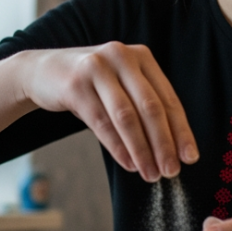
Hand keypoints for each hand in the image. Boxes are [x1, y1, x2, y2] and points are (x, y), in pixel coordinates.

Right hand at [21, 43, 196, 180]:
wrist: (42, 71)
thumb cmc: (91, 84)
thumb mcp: (120, 83)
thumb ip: (144, 105)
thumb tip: (172, 148)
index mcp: (141, 56)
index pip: (168, 98)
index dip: (181, 130)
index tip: (189, 157)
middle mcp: (122, 57)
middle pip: (150, 107)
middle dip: (163, 143)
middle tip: (171, 171)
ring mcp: (97, 68)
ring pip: (127, 116)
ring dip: (141, 150)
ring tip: (150, 173)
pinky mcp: (75, 85)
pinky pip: (101, 122)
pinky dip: (117, 147)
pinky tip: (128, 164)